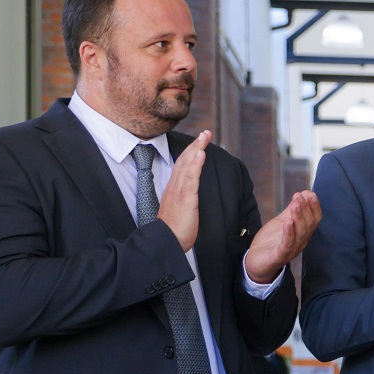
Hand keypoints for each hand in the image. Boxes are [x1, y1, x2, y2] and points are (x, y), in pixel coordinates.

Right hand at [157, 131, 210, 251]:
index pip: (183, 166)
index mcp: (174, 189)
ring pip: (188, 165)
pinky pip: (191, 179)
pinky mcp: (185, 199)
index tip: (200, 142)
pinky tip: (201, 154)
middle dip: (196, 145)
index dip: (191, 152)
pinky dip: (196, 164)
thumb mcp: (179, 210)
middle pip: (185, 160)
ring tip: (205, 136)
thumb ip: (182, 199)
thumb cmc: (174, 230)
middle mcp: (175, 186)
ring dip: (197, 149)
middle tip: (206, 132)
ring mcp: (179, 191)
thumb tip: (188, 195)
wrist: (167, 241)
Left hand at [244, 189, 321, 283]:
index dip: (314, 207)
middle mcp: (301, 242)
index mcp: (303, 233)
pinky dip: (289, 233)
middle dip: (305, 209)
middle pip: (308, 225)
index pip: (314, 220)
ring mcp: (292, 250)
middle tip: (299, 197)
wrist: (257, 262)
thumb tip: (303, 193)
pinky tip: (288, 222)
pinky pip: (287, 245)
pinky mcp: (280, 256)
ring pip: (300, 233)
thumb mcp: (281, 222)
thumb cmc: (271, 242)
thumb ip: (291, 210)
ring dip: (298, 218)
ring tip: (295, 205)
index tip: (310, 194)